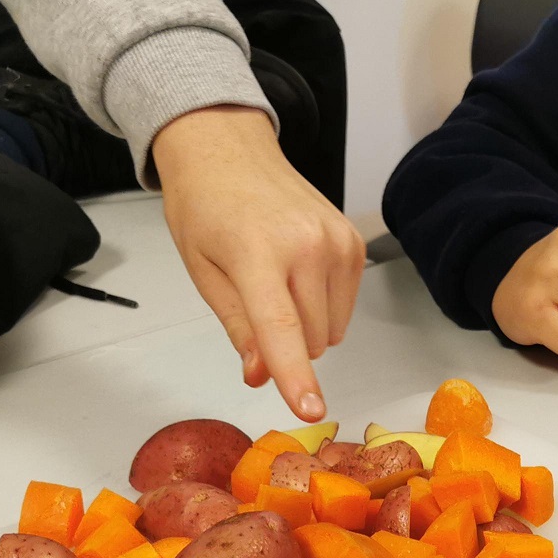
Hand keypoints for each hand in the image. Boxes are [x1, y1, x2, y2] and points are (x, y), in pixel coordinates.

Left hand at [152, 105, 365, 420]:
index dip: (295, 376)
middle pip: (311, 340)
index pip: (282, 329)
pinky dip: (322, 305)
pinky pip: (345, 307)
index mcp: (257, 253)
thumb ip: (238, 327)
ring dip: (306, 326)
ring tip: (276, 280)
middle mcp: (307, 245)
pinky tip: (299, 272)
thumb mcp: (203, 272)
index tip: (311, 410)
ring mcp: (337, 242)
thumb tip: (262, 375)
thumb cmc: (205, 207)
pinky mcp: (354, 242)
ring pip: (331, 330)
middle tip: (254, 300)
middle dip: (286, 343)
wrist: (227, 148)